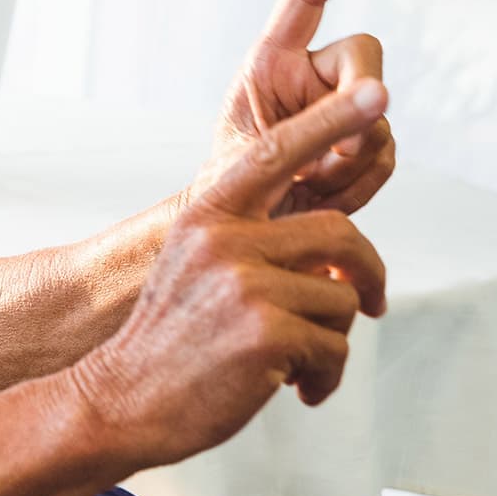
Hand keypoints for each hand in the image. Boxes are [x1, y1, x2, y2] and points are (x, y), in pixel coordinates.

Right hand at [76, 82, 389, 468]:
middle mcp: (224, 241)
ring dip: (331, 340)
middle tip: (370, 304)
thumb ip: (256, 246)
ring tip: (296, 364)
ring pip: (342, 298)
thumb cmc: (170, 342)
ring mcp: (245, 286)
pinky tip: (293, 389)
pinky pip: (335, 348)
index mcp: (207, 216)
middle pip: (339, 235)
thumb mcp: (196, 268)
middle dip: (367, 274)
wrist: (122, 402)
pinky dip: (324, 376)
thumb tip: (341, 260)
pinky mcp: (266, 335)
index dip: (330, 121)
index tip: (374, 92)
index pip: (276, 154)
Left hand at [196, 0, 396, 215]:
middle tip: (334, 149)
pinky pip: (386, 153)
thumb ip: (315, 127)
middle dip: (357, 99)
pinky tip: (325, 194)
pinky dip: (361, 182)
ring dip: (350, 159)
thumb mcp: (258, 155)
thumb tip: (380, 97)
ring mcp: (341, 108)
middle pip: (365, 54)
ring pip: (380, 114)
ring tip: (306, 184)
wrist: (244, 235)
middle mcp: (310, 76)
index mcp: (270, 63)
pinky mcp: (363, 141)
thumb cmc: (231, 188)